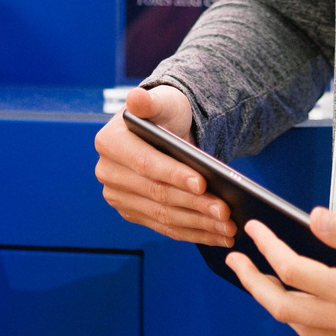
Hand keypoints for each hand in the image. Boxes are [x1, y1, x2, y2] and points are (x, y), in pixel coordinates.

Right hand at [94, 85, 233, 247]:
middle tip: (225, 211)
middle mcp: (108, 172)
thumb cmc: (165, 113)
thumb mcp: (163, 101)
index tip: (203, 183)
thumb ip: (149, 101)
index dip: (174, 175)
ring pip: (163, 215)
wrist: (165, 130)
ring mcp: (119, 196)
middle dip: (194, 204)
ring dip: (198, 224)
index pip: (145, 164)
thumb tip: (136, 99)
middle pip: (157, 194)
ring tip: (228, 227)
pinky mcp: (133, 213)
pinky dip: (194, 233)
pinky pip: (165, 227)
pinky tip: (218, 236)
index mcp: (110, 143)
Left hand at [228, 209, 335, 335]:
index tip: (254, 229)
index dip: (266, 248)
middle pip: (283, 307)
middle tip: (238, 260)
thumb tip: (315, 219)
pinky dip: (307, 324)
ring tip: (268, 281)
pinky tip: (311, 307)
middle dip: (253, 283)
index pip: (292, 271)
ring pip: (302, 329)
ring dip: (278, 305)